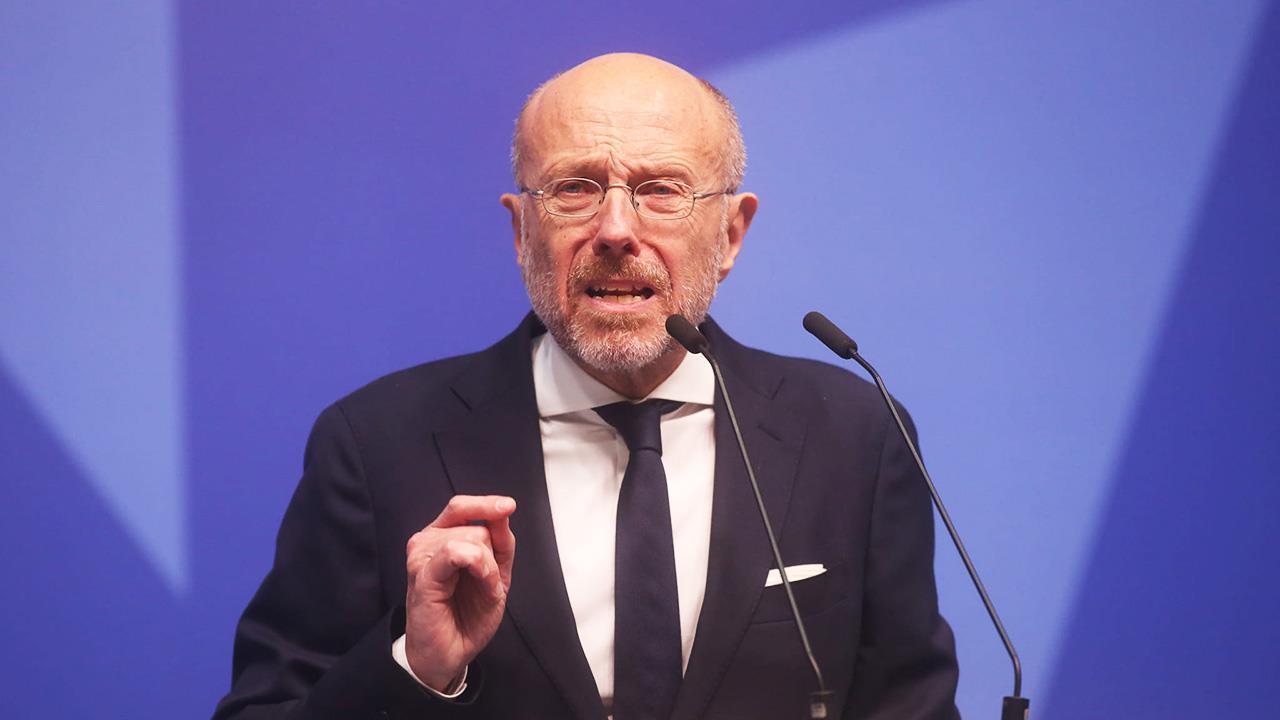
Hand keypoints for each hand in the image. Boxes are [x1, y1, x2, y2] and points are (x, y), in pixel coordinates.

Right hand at [403, 495, 516, 690]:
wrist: (450, 653)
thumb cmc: (467, 614)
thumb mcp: (495, 573)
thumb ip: (500, 541)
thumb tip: (504, 510)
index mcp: (441, 537)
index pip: (462, 507)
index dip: (486, 504)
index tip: (508, 506)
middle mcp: (427, 541)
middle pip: (476, 526)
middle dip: (492, 555)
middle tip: (483, 585)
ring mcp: (422, 556)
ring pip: (472, 538)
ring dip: (487, 567)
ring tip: (476, 591)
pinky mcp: (422, 574)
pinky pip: (456, 552)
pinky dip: (478, 566)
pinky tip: (480, 583)